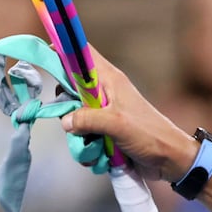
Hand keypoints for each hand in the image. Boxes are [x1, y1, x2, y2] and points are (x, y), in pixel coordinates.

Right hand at [60, 47, 198, 184]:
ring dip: (79, 137)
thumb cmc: (150, 135)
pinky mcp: (104, 131)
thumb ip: (87, 119)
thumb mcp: (117, 124)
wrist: (170, 160)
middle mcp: (104, 92)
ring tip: (95, 148)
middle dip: (65, 110)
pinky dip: (88, 149)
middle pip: (68, 90)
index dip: (61, 51)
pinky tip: (101, 158)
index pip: (81, 53)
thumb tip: (64, 121)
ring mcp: (103, 112)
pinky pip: (83, 137)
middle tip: (73, 122)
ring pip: (73, 118)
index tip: (41, 60)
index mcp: (109, 80)